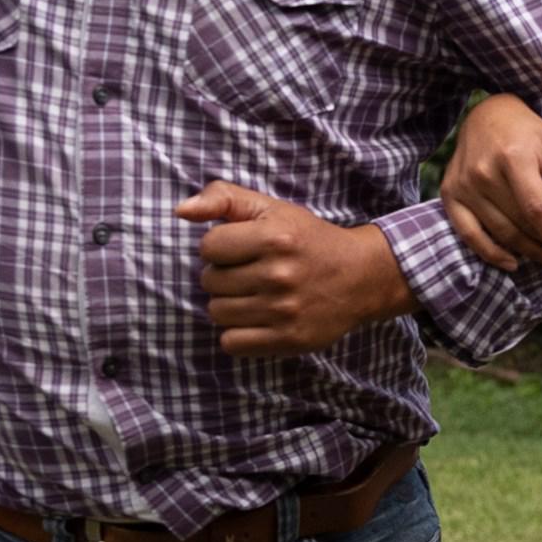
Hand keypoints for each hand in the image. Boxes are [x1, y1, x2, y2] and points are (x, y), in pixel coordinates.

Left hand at [179, 184, 414, 355]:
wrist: (361, 277)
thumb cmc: (307, 240)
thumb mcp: (271, 208)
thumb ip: (224, 198)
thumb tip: (181, 211)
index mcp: (275, 237)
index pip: (208, 247)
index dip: (220, 246)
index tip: (242, 248)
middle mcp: (280, 275)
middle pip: (210, 281)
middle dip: (223, 275)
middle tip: (250, 272)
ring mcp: (285, 311)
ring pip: (217, 312)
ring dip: (228, 304)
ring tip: (253, 295)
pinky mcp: (289, 340)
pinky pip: (232, 343)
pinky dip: (237, 333)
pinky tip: (256, 318)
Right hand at [437, 93, 541, 269]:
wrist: (484, 114)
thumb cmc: (525, 131)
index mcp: (512, 156)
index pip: (536, 208)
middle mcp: (483, 173)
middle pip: (519, 224)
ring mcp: (463, 185)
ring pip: (499, 233)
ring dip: (527, 252)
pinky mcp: (450, 193)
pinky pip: (468, 234)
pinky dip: (490, 253)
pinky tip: (512, 262)